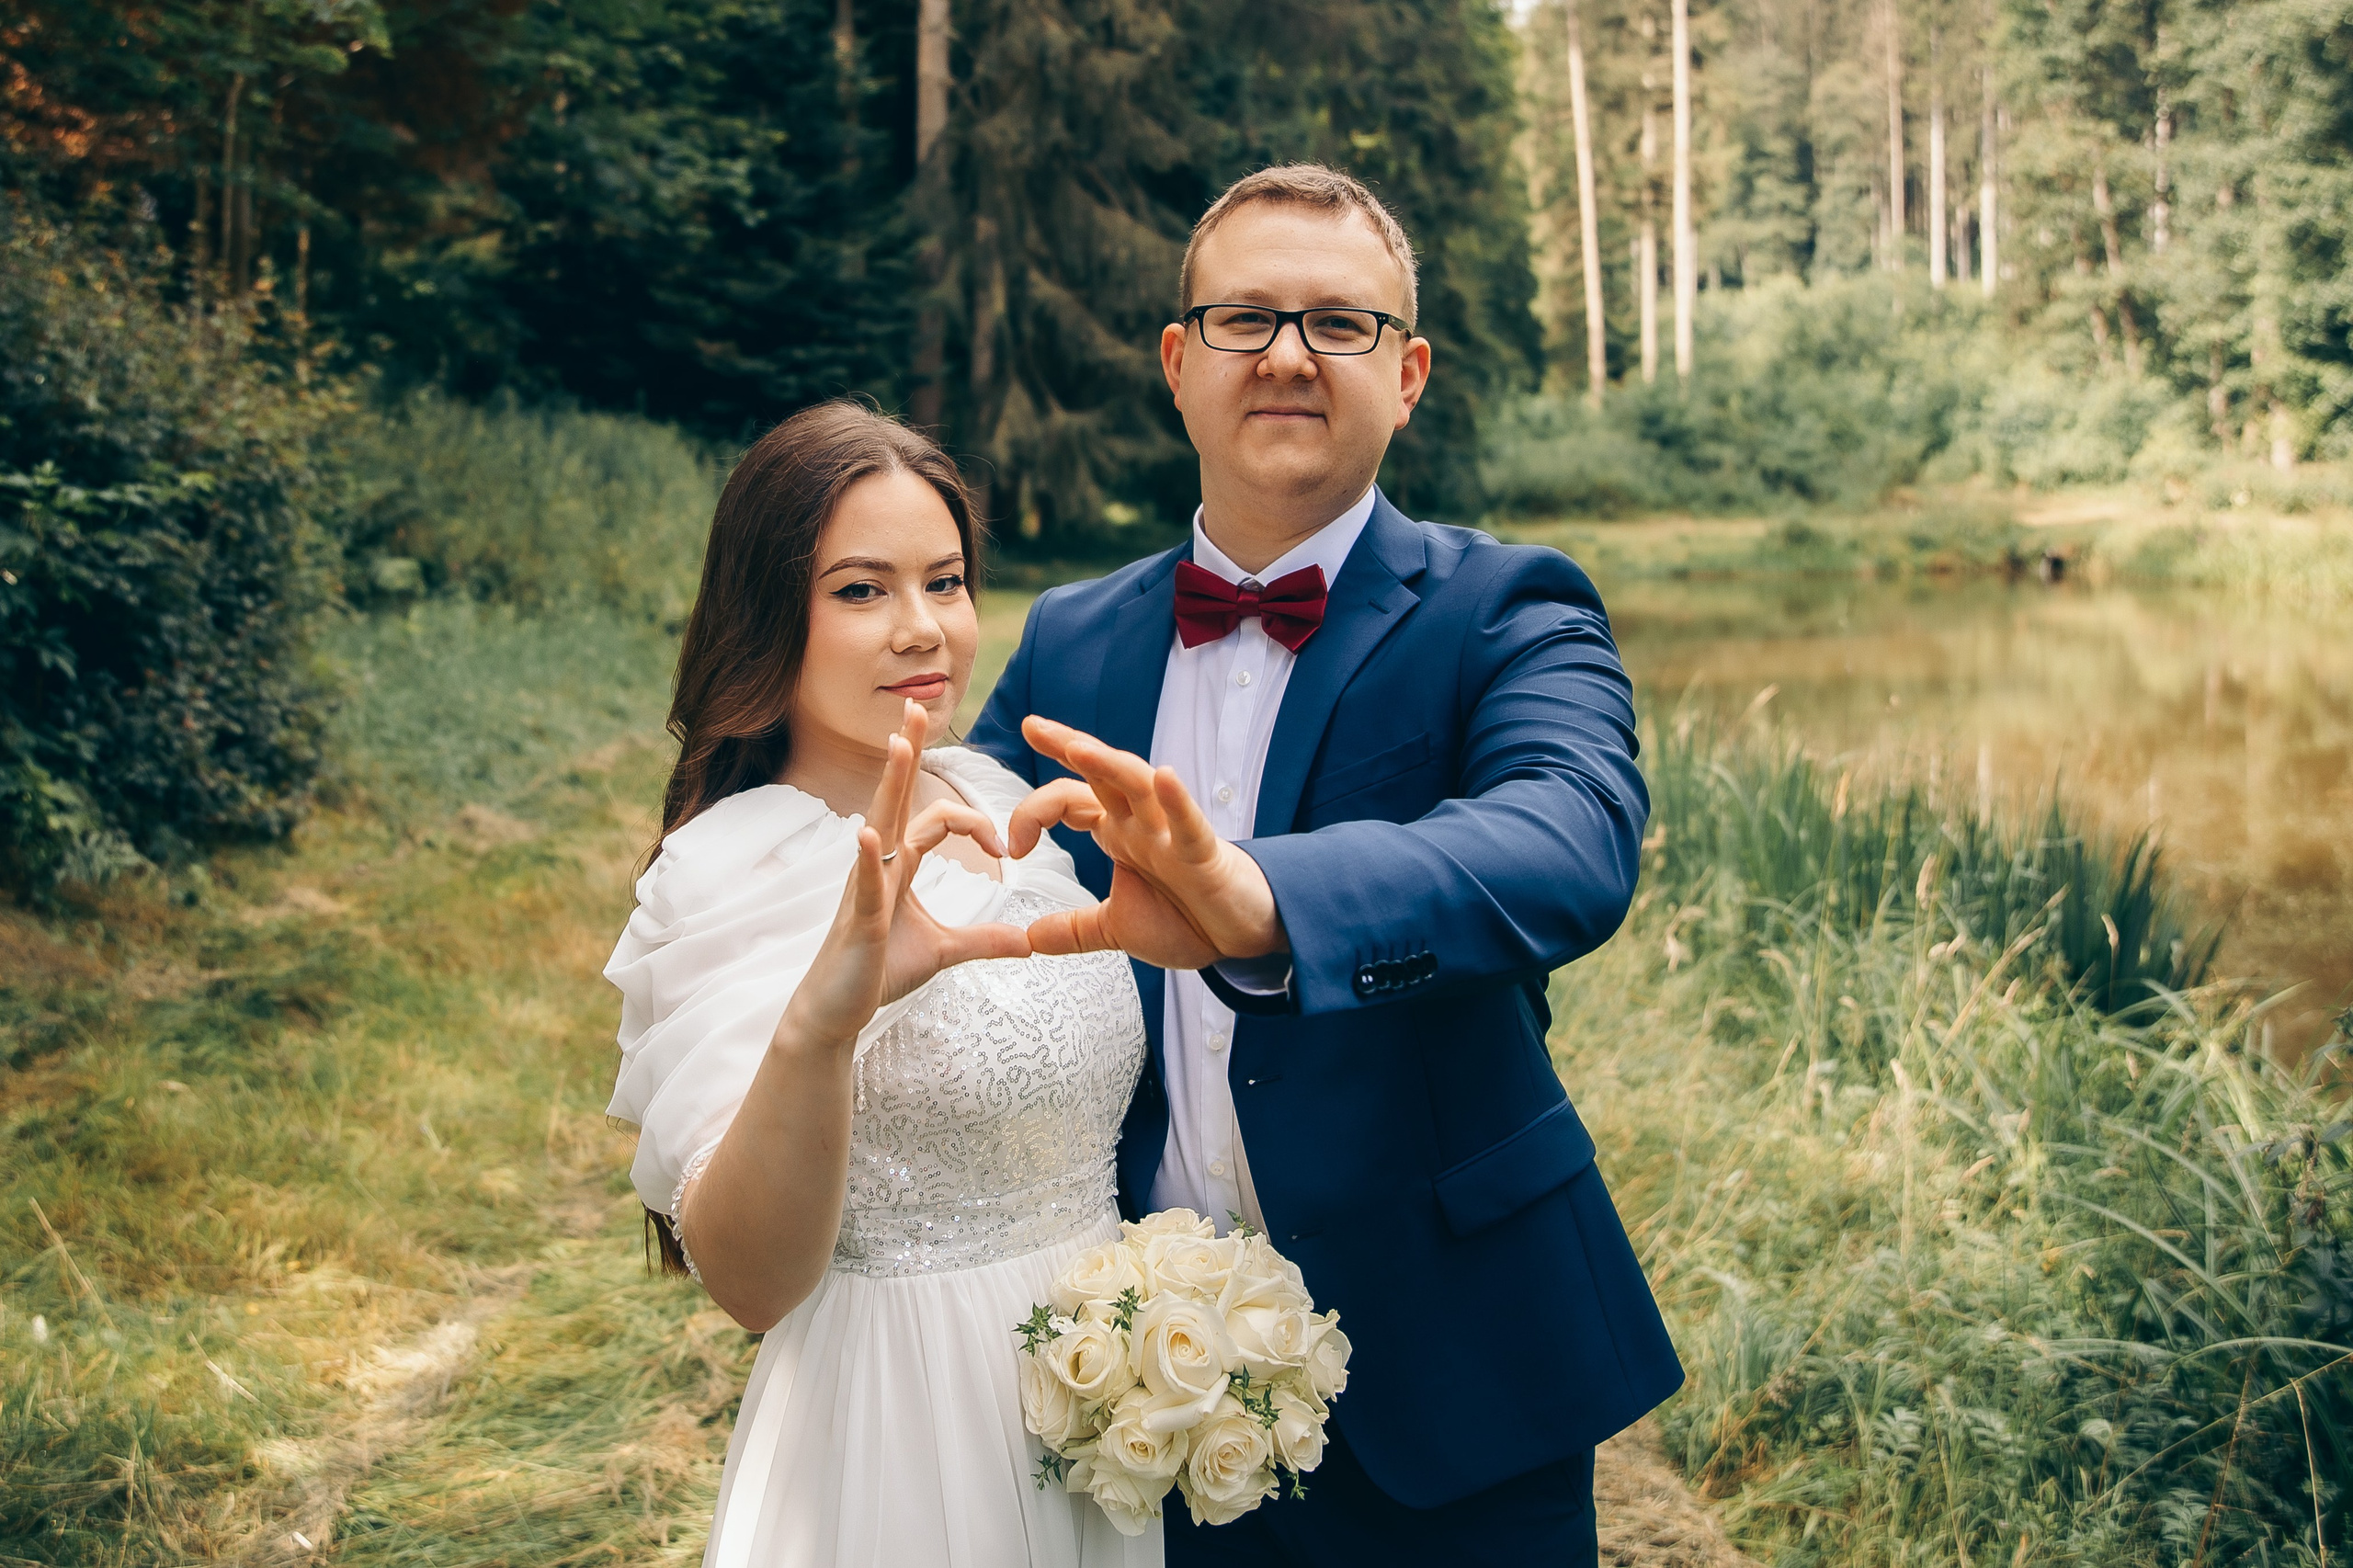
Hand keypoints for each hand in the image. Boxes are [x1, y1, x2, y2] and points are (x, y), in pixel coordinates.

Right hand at [779, 703, 1031, 1049]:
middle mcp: (879, 866)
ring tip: (898, 745)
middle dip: (908, 751)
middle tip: (918, 704)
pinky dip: (865, 858)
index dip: (974, 822)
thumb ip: (983, 940)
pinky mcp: (857, 920)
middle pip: (898, 798)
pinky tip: (867, 834)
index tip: (1004, 845)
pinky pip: (861, 882)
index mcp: (899, 867)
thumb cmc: (877, 973)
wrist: (836, 1011)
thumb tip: (1028, 941)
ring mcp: (864, 889)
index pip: (936, 820)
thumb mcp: (943, 952)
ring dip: (890, 785)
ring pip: (880, 825)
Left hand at [1007, 715, 1286, 965]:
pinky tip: (1166, 777)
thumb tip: (1027, 939)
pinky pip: (1190, 824)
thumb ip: (1073, 930)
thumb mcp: (1117, 930)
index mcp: (1120, 834)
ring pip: (1140, 787)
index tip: (1013, 848)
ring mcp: (1173, 835)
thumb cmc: (1187, 920)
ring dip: (1109, 764)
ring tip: (1078, 747)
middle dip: (1068, 745)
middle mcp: (1143, 825)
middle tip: (1032, 725)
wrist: (1241, 937)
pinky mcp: (1205, 855)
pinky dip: (1178, 801)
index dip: (1034, 814)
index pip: (1071, 801)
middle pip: (1102, 774)